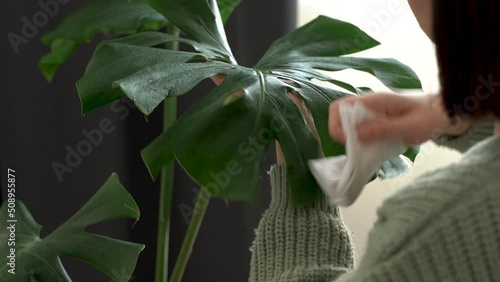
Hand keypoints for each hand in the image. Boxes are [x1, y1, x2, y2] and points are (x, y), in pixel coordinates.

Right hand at [328, 93, 473, 144]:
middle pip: (341, 116)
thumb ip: (382, 129)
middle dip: (343, 134)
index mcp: (374, 100)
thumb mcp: (408, 127)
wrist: (449, 114)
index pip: (340, 107)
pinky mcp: (379, 120)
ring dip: (353, 138)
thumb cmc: (432, 117)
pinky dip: (362, 140)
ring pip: (350, 124)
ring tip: (367, 150)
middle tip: (358, 147)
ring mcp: (374, 112)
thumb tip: (356, 134)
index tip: (349, 141)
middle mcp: (370, 104)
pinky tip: (374, 149)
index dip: (337, 125)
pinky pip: (362, 129)